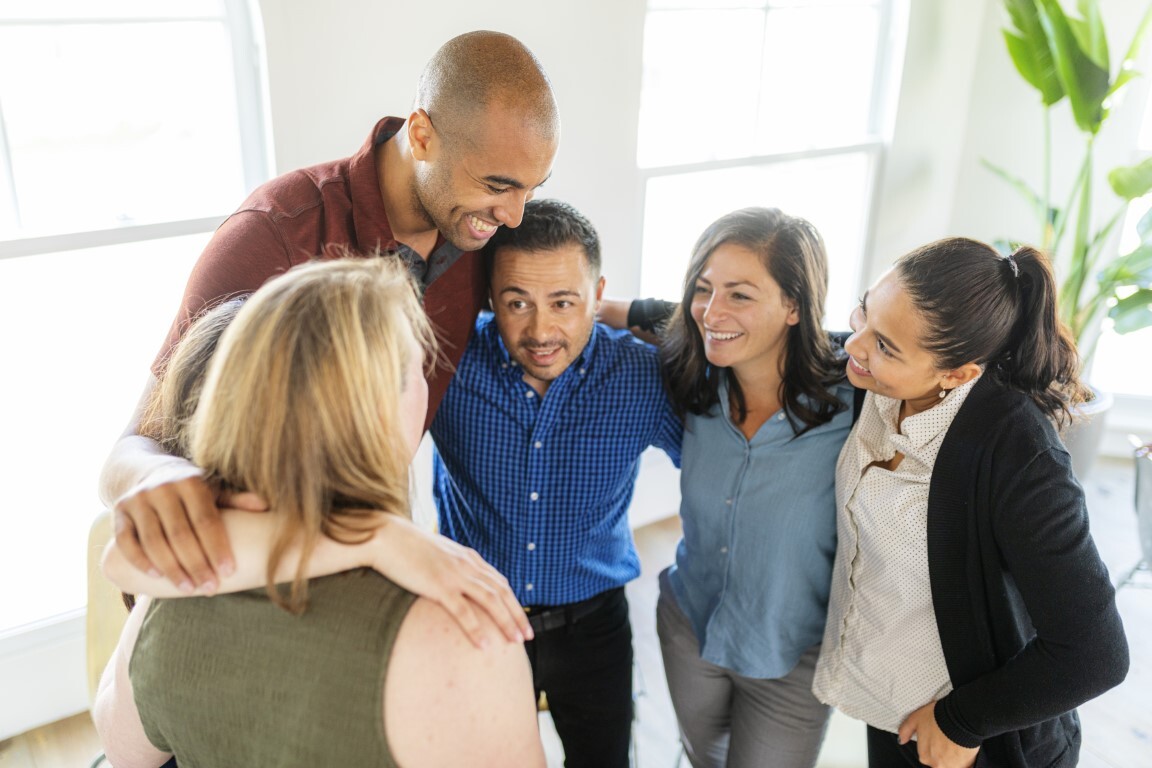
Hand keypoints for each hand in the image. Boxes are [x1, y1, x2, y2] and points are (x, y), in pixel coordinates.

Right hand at [112, 460, 265, 592]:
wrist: (148, 471)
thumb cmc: (191, 489)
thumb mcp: (214, 488)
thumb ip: (236, 500)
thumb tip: (264, 506)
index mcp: (191, 482)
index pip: (206, 520)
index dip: (217, 547)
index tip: (229, 572)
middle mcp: (162, 488)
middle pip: (180, 534)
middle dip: (196, 565)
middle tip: (211, 588)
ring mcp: (137, 500)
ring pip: (153, 541)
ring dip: (171, 569)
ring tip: (189, 589)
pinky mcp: (118, 511)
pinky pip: (125, 542)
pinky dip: (140, 561)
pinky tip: (156, 576)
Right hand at [370, 517, 532, 648]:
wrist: (386, 537)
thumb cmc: (407, 548)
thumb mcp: (438, 554)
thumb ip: (452, 566)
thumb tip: (458, 582)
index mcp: (468, 557)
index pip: (499, 582)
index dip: (513, 602)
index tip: (521, 619)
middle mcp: (467, 565)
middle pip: (501, 592)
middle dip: (517, 615)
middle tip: (527, 635)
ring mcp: (454, 575)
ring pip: (490, 601)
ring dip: (505, 622)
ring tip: (515, 641)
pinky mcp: (439, 586)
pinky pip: (463, 611)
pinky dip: (477, 629)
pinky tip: (485, 644)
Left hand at [898, 701, 978, 767]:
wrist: (961, 716)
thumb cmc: (938, 716)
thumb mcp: (916, 718)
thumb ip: (906, 730)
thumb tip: (901, 740)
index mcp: (924, 755)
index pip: (927, 754)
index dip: (934, 744)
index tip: (939, 737)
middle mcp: (936, 764)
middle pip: (939, 761)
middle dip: (943, 753)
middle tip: (948, 739)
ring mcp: (951, 766)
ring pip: (951, 763)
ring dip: (954, 757)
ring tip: (957, 743)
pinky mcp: (966, 765)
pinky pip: (964, 765)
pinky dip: (964, 759)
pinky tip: (965, 749)